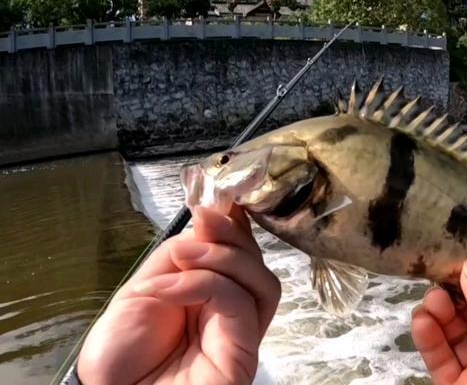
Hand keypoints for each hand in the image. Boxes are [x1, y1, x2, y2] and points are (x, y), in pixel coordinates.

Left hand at [77, 206, 280, 384]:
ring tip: (185, 254)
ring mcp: (240, 333)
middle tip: (202, 218)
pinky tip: (171, 285)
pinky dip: (206, 283)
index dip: (235, 224)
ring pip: (262, 280)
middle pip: (258, 263)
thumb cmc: (120, 354)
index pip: (239, 253)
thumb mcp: (144, 287)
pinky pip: (239, 303)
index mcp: (211, 294)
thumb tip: (207, 222)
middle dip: (232, 233)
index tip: (216, 196)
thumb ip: (177, 257)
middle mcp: (232, 312)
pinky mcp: (242, 351)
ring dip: (225, 256)